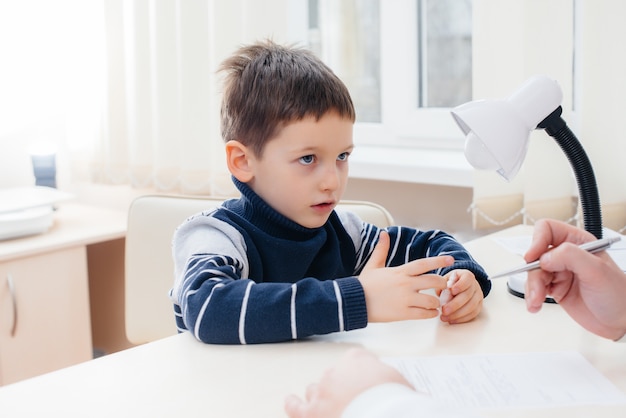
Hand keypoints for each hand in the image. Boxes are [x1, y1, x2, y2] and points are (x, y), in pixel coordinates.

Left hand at [284, 348, 412, 417]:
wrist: (381, 416)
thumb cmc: (394, 402)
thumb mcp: (404, 388)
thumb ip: (400, 388)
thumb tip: (421, 400)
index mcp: (357, 360)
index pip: (355, 362)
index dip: (361, 375)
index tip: (366, 384)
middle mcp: (336, 371)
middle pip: (334, 377)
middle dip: (341, 388)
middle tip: (353, 401)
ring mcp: (321, 391)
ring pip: (315, 390)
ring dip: (319, 396)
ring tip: (326, 405)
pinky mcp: (311, 412)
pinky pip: (296, 407)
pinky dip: (293, 404)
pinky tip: (291, 402)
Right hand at [359, 231, 452, 321]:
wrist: (355, 301)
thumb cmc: (364, 284)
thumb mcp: (373, 265)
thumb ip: (382, 250)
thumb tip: (384, 234)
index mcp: (400, 271)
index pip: (424, 264)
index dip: (439, 261)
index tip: (451, 260)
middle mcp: (405, 284)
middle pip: (433, 281)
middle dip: (442, 284)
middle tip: (443, 287)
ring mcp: (405, 299)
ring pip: (432, 300)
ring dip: (436, 302)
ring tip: (434, 304)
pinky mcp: (403, 313)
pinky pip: (424, 314)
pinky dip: (430, 313)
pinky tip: (429, 312)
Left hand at [439, 270, 482, 323]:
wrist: (460, 285)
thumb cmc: (452, 282)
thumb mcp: (446, 279)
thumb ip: (442, 284)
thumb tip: (439, 292)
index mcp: (467, 275)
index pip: (467, 279)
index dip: (460, 285)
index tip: (451, 291)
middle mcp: (475, 285)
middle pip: (468, 295)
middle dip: (455, 305)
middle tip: (444, 310)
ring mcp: (478, 296)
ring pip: (471, 307)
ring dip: (457, 314)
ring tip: (445, 317)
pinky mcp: (479, 306)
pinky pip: (472, 314)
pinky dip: (462, 319)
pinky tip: (452, 320)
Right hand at [524, 219, 625, 339]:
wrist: (620, 322)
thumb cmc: (618, 295)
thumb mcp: (597, 270)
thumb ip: (570, 257)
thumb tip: (545, 257)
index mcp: (578, 242)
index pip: (548, 229)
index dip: (537, 240)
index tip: (533, 257)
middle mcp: (566, 255)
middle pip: (536, 254)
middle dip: (534, 272)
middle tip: (539, 287)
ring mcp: (559, 272)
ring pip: (533, 272)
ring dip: (532, 287)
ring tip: (537, 301)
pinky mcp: (555, 288)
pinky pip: (534, 287)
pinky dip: (532, 297)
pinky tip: (536, 305)